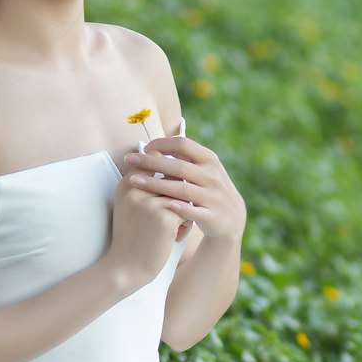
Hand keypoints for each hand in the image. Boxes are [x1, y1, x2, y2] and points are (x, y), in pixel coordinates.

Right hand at [105, 173, 186, 292]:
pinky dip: (185, 226)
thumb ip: (147, 184)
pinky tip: (172, 238)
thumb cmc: (134, 236)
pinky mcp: (165, 217)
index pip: (154, 161)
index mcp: (126, 183)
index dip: (167, 177)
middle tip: (168, 218)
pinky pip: (187, 212)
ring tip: (171, 229)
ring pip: (183, 195)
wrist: (126, 268)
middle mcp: (136, 189)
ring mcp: (150, 202)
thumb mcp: (132, 206)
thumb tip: (175, 166)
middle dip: (178, 196)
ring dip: (183, 212)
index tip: (165, 198)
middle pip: (173, 177)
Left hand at [120, 135, 246, 244]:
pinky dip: (179, 209)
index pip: (183, 144)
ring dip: (156, 184)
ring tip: (134, 181)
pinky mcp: (212, 216)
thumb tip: (155, 144)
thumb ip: (184, 157)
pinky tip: (162, 205)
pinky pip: (193, 212)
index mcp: (209, 160)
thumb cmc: (208, 189)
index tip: (144, 148)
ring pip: (182, 189)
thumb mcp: (204, 168)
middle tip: (129, 159)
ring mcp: (213, 196)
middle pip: (178, 166)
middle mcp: (212, 176)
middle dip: (151, 162)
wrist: (233, 218)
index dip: (161, 144)